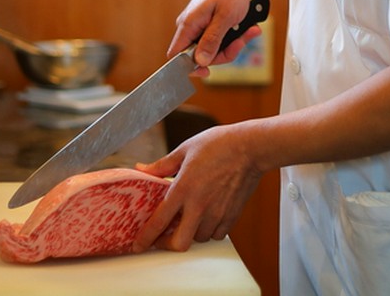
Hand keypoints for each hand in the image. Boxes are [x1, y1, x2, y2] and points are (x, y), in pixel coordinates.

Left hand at [132, 124, 262, 251]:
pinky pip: (217, 234)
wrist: (250, 147)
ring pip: (199, 238)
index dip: (145, 238)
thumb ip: (161, 165)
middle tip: (163, 237)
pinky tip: (207, 215)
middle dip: (168, 244)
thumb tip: (142, 169)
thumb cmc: (219, 144)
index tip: (139, 245)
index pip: (159, 222)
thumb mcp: (185, 149)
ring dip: (191, 232)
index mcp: (183, 189)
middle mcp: (199, 206)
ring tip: (188, 218)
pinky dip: (209, 229)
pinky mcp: (232, 215)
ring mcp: (217, 213)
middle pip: (179, 243)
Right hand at [170, 0, 256, 67]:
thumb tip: (200, 62)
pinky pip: (219, 38)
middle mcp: (190, 25)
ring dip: (234, 44)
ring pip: (213, 48)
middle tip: (241, 42)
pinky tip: (248, 28)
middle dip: (224, 52)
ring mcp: (200, 24)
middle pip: (201, 55)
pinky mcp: (209, 23)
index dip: (189, 67)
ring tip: (250, 31)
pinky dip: (234, 36)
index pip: (176, 55)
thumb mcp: (225, 18)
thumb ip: (212, 41)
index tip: (207, 72)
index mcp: (187, 24)